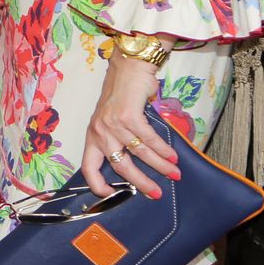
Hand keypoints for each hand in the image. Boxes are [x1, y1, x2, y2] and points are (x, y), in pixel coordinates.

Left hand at [81, 54, 179, 198]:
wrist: (127, 68)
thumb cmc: (122, 96)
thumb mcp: (111, 121)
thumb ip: (118, 141)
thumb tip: (137, 166)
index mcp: (92, 136)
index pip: (89, 167)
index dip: (97, 184)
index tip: (111, 196)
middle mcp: (99, 132)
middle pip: (120, 166)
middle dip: (141, 183)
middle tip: (156, 194)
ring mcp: (113, 124)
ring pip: (139, 154)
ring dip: (160, 166)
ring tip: (174, 174)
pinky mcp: (128, 116)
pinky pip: (148, 139)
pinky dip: (163, 149)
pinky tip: (173, 156)